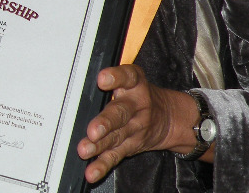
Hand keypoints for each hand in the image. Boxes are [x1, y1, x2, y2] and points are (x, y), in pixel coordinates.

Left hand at [77, 65, 210, 182]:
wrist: (168, 118)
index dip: (116, 77)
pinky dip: (102, 165)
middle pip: (121, 113)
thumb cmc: (139, 94)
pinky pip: (115, 156)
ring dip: (100, 145)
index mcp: (135, 84)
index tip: (102, 79)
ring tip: (85, 150)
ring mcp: (134, 128)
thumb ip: (112, 79)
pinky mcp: (130, 146)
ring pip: (116, 137)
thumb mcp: (132, 79)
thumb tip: (80, 77)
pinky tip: (92, 171)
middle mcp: (136, 106)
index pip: (128, 77)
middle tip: (93, 130)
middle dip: (106, 122)